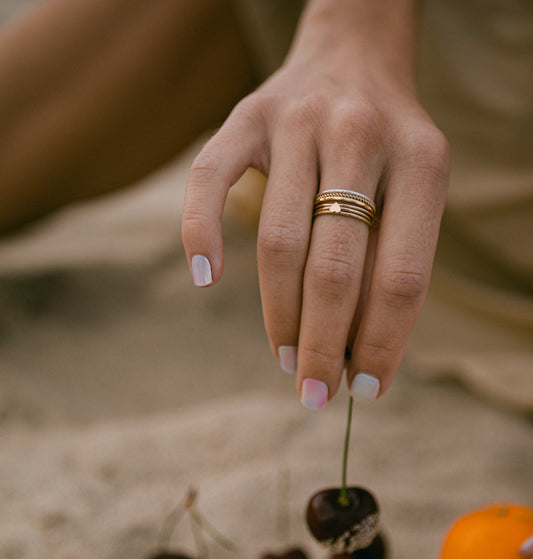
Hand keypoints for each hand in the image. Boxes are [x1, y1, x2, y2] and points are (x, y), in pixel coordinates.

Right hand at [181, 0, 448, 407]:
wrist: (355, 53)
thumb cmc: (387, 148)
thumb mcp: (414, 193)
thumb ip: (390, 262)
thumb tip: (357, 355)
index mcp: (422, 161)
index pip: (402, 277)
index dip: (384, 344)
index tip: (366, 390)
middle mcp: (360, 134)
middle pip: (335, 268)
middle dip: (325, 344)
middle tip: (316, 391)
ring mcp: (296, 121)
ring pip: (279, 241)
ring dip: (280, 315)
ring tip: (287, 357)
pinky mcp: (244, 117)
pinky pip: (208, 180)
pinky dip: (200, 232)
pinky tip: (207, 278)